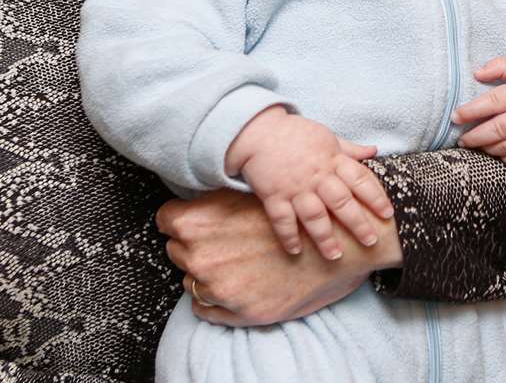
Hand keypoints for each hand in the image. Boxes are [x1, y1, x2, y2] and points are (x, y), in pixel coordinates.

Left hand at [158, 189, 401, 326]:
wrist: (340, 240)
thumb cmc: (296, 211)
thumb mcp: (249, 194)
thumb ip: (217, 200)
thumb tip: (197, 201)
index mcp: (200, 221)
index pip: (165, 220)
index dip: (180, 220)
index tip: (193, 222)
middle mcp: (201, 256)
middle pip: (176, 251)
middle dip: (194, 246)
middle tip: (220, 241)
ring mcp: (219, 287)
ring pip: (190, 281)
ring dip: (206, 274)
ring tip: (233, 263)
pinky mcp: (239, 312)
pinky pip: (203, 309)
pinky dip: (214, 300)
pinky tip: (234, 284)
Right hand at [225, 107, 392, 259]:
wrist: (258, 130)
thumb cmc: (295, 133)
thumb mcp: (327, 135)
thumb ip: (350, 149)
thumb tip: (374, 151)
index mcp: (332, 160)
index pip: (360, 179)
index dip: (376, 197)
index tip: (387, 214)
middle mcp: (316, 176)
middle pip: (341, 202)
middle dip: (357, 223)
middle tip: (371, 241)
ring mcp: (295, 188)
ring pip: (314, 215)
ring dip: (325, 237)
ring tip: (335, 255)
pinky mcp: (273, 196)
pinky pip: (282, 219)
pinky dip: (288, 235)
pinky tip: (296, 250)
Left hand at [452, 57, 505, 167]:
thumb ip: (501, 66)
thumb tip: (476, 73)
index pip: (493, 102)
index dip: (471, 111)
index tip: (456, 117)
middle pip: (500, 129)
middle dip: (476, 136)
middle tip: (462, 139)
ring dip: (490, 150)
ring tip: (478, 147)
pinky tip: (502, 158)